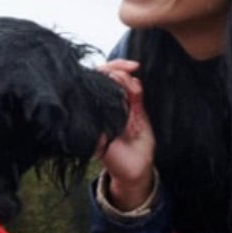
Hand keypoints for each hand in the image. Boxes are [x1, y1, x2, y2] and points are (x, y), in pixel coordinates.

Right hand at [97, 59, 156, 210]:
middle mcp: (98, 106)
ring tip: (128, 84)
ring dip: (114, 80)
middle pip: (96, 75)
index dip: (118, 65)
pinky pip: (92, 109)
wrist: (138, 167)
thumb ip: (134, 95)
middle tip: (132, 70)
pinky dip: (107, 99)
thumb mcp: (140, 113)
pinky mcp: (92, 130)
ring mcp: (93, 117)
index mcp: (108, 101)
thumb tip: (131, 75)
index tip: (135, 66)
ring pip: (93, 86)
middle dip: (116, 67)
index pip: (105, 73)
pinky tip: (121, 98)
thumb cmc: (138, 141)